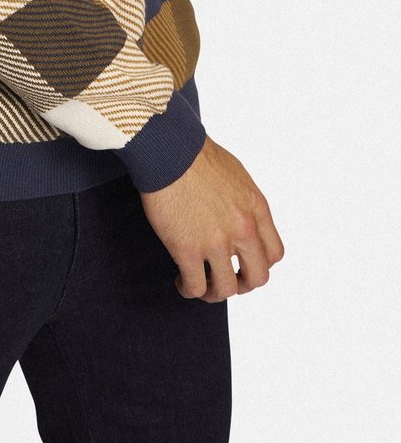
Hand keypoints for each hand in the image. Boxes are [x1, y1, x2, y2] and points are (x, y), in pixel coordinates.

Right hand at [139, 135, 284, 301]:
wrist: (168, 150)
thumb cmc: (196, 154)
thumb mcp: (236, 176)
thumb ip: (243, 202)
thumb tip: (238, 216)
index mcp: (256, 209)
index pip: (273, 253)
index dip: (260, 264)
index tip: (245, 264)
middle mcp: (242, 229)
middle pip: (257, 277)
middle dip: (243, 284)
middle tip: (228, 281)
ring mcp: (215, 242)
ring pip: (226, 288)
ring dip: (214, 292)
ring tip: (201, 286)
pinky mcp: (187, 249)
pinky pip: (195, 285)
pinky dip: (189, 289)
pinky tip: (181, 281)